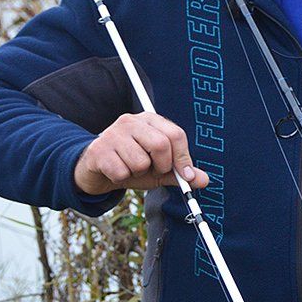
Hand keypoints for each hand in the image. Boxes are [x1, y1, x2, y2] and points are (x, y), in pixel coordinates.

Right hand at [73, 113, 208, 195]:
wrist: (97, 171)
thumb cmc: (131, 166)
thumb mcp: (159, 170)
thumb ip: (180, 174)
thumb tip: (204, 180)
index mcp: (150, 121)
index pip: (176, 134)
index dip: (183, 159)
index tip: (186, 176)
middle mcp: (131, 121)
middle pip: (160, 145)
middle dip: (161, 165)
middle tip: (152, 169)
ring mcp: (113, 133)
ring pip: (140, 161)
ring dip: (138, 173)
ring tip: (129, 168)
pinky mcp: (99, 150)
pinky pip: (121, 172)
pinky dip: (122, 178)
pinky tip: (115, 170)